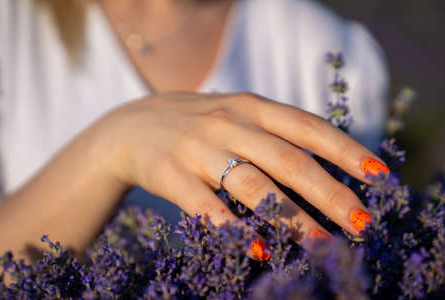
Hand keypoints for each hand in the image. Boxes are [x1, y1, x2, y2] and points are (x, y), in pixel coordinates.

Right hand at [101, 91, 386, 245]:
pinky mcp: (172, 174)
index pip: (309, 127)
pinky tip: (257, 250)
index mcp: (252, 107)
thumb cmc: (198, 124)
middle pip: (289, 161)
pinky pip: (207, 206)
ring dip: (291, 218)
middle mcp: (230, 124)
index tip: (378, 176)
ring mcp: (200, 148)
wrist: (131, 126)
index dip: (346, 150)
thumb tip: (327, 165)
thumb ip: (275, 131)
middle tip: (361, 224)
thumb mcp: (237, 112)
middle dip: (330, 194)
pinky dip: (233, 229)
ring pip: (254, 186)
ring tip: (320, 244)